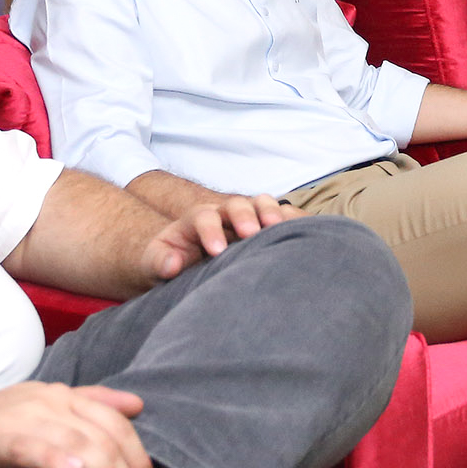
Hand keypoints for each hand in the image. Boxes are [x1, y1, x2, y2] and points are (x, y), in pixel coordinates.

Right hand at [0, 381, 153, 467]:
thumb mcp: (44, 413)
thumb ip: (89, 406)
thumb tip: (136, 405)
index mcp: (61, 397)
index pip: (115, 421)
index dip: (137, 454)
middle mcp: (46, 402)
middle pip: (102, 434)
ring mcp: (20, 419)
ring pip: (75, 441)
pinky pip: (29, 447)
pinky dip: (52, 458)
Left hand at [141, 194, 298, 279]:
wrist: (184, 262)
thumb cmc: (170, 263)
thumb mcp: (155, 262)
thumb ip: (159, 261)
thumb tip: (171, 264)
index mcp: (196, 220)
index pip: (203, 216)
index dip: (211, 230)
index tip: (216, 251)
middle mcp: (224, 214)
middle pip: (237, 204)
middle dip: (245, 215)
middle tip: (252, 232)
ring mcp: (247, 218)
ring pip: (263, 205)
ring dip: (274, 213)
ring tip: (281, 227)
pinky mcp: (265, 227)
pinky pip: (284, 218)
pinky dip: (298, 221)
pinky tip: (311, 231)